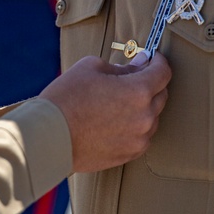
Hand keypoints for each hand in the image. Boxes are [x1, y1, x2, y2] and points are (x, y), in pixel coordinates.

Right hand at [41, 51, 170, 172]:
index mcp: (138, 91)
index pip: (163, 72)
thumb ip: (122, 66)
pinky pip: (141, 136)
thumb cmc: (66, 100)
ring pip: (152, 117)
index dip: (158, 62)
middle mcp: (144, 117)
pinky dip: (134, 126)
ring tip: (117, 102)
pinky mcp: (128, 154)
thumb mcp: (91, 67)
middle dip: (150, 83)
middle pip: (161, 95)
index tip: (151, 59)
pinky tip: (114, 120)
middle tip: (130, 78)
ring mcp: (138, 139)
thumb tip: (139, 65)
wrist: (49, 138)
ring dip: (142, 107)